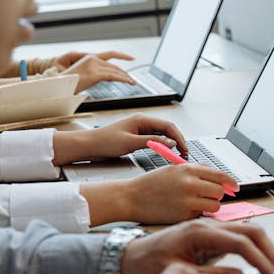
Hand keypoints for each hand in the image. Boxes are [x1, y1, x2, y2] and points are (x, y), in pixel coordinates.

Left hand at [52, 113, 188, 163]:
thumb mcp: (131, 143)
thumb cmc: (105, 142)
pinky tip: (165, 152)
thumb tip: (170, 143)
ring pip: (162, 135)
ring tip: (177, 154)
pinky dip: (162, 145)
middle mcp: (142, 122)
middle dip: (177, 141)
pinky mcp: (137, 136)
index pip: (168, 126)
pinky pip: (155, 139)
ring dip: (171, 143)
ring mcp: (140, 129)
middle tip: (184, 154)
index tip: (184, 149)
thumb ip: (152, 142)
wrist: (89, 145)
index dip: (179, 138)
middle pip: (167, 129)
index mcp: (142, 119)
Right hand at [54, 51, 135, 91]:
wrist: (59, 85)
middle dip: (125, 73)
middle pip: (114, 66)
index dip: (123, 56)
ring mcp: (94, 66)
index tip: (132, 58)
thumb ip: (99, 73)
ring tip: (132, 83)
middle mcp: (93, 59)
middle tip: (132, 80)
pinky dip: (123, 79)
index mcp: (90, 57)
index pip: (110, 54)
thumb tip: (112, 77)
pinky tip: (128, 82)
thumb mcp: (87, 74)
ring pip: (115, 71)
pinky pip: (113, 76)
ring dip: (126, 78)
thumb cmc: (71, 83)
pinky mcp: (95, 74)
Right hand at [81, 164, 237, 225]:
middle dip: (217, 195)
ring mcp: (187, 200)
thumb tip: (215, 173)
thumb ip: (195, 170)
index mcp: (188, 169)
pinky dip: (197, 215)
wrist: (130, 197)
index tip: (235, 187)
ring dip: (210, 206)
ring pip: (214, 205)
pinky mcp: (183, 216)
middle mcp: (189, 184)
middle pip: (220, 191)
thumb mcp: (173, 170)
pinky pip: (201, 216)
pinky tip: (184, 210)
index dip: (231, 182)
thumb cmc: (150, 184)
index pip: (220, 175)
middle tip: (208, 197)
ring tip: (196, 204)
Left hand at [120, 219, 273, 273]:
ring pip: (248, 231)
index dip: (262, 262)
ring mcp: (209, 227)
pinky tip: (257, 264)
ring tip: (271, 271)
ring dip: (263, 249)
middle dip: (270, 252)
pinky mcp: (209, 235)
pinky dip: (252, 249)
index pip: (243, 244)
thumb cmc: (145, 265)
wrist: (126, 257)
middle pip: (252, 231)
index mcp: (200, 232)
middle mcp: (207, 225)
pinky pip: (238, 237)